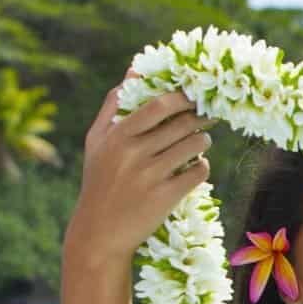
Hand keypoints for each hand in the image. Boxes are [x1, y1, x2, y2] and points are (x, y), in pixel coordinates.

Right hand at [63, 73, 218, 265]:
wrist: (99, 232)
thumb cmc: (99, 180)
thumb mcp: (96, 141)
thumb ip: (114, 104)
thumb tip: (135, 70)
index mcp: (117, 135)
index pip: (160, 104)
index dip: (183, 98)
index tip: (193, 97)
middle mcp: (133, 153)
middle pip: (183, 123)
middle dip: (200, 118)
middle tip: (206, 117)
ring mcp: (150, 176)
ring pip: (195, 145)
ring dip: (204, 141)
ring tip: (200, 142)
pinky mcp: (166, 197)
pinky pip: (199, 171)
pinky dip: (202, 167)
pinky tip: (195, 166)